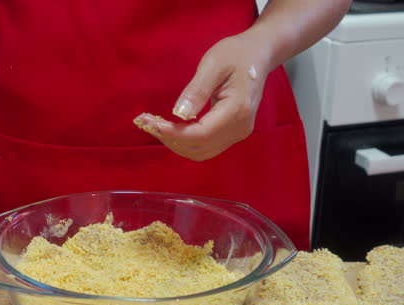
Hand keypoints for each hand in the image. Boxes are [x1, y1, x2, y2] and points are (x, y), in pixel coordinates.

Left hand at [133, 30, 271, 160]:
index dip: (173, 134)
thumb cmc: (236, 54)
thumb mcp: (213, 64)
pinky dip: (186, 142)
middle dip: (170, 139)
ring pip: (201, 152)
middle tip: (145, 122)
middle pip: (199, 147)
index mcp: (237, 110)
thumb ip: (197, 91)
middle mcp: (240, 128)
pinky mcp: (233, 134)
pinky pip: (206, 147)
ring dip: (176, 143)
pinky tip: (171, 129)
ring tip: (154, 126)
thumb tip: (179, 115)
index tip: (149, 123)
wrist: (258, 54)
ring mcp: (238, 133)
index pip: (201, 134)